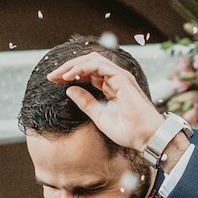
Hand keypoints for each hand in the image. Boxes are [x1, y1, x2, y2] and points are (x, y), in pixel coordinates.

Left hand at [48, 52, 162, 151]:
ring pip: (92, 60)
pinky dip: (82, 68)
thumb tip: (69, 90)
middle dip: (68, 66)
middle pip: (88, 62)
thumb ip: (85, 102)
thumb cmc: (128, 130)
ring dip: (72, 65)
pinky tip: (69, 76)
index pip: (87, 72)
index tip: (53, 81)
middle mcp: (115, 78)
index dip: (70, 74)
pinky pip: (98, 65)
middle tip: (51, 76)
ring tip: (58, 75)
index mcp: (110, 86)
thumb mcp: (99, 116)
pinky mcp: (122, 78)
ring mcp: (119, 76)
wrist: (146, 137)